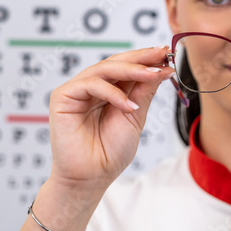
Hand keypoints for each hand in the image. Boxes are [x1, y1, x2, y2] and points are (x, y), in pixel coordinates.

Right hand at [48, 46, 173, 190]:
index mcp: (109, 90)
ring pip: (105, 68)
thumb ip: (144, 92)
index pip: (128, 67)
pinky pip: (91, 84)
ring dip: (132, 70)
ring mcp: (77, 90)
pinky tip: (128, 106)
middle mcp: (93, 86)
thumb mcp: (135, 116)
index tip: (168, 53)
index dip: (147, 59)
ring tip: (153, 74)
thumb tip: (162, 69)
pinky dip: (112, 93)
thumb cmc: (111, 151)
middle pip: (116, 62)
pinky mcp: (63, 96)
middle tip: (162, 54)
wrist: (92, 177)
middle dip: (142, 58)